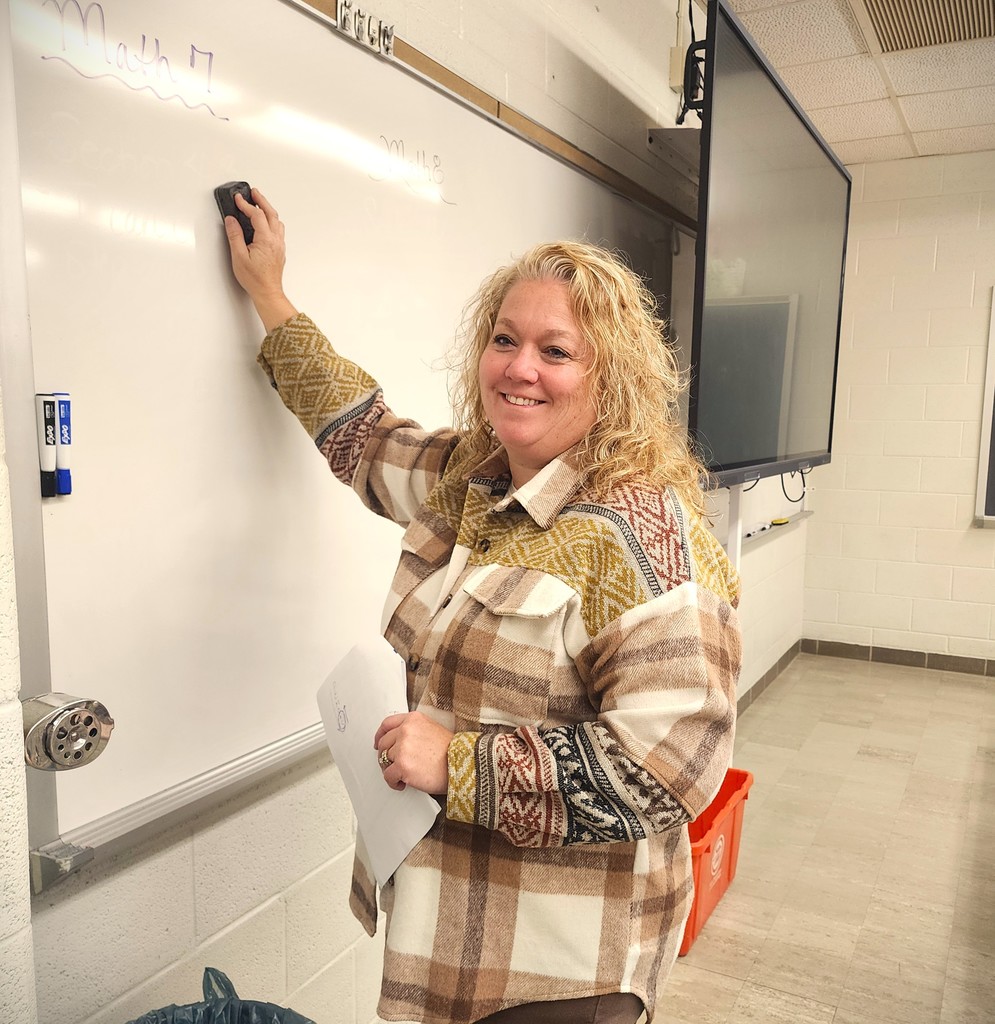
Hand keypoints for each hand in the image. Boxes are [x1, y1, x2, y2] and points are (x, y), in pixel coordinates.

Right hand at [223, 188, 297, 330]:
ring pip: (277, 222)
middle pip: (271, 214)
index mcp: (266, 240)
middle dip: (261, 201)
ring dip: (268, 210)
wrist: (268, 293)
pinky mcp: (279, 251)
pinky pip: (278, 230)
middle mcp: (276, 241)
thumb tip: (231, 221)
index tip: (238, 199)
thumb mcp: (239, 257)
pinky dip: (272, 221)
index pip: (257, 216)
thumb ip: (235, 236)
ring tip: (260, 204)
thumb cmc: (255, 280)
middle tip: (253, 193)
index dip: (246, 205)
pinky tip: (266, 222)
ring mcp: (279, 246)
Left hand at [374, 711, 453, 794]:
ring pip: (384, 760)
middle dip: (386, 756)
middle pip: (384, 743)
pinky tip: (403, 783)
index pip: (387, 724)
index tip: (378, 743)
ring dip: (391, 770)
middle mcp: (406, 730)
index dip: (380, 735)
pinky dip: (393, 782)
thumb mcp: (432, 729)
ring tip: (403, 775)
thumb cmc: (452, 751)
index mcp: (413, 719)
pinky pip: (388, 776)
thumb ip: (413, 730)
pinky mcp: (402, 766)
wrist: (462, 764)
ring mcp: (403, 748)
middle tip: (394, 765)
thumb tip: (398, 741)